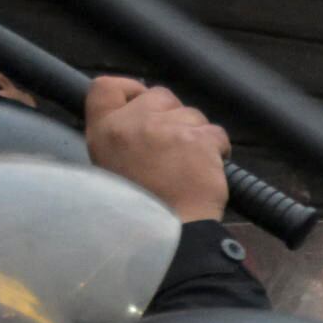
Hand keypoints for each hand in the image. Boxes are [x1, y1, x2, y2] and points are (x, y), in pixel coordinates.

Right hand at [82, 73, 232, 222]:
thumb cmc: (142, 210)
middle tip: (175, 146)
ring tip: (190, 166)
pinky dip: (218, 149)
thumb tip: (145, 117)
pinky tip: (209, 170)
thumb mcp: (112, 169)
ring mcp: (165, 130)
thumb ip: (122, 138)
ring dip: (197, 135)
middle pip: (160, 95)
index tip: (142, 99)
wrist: (168, 235)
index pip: (106, 86)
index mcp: (103, 131)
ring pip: (192, 114)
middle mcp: (131, 124)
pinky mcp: (197, 141)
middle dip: (173, 115)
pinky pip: (217, 133)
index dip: (129, 88)